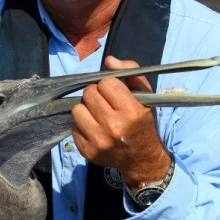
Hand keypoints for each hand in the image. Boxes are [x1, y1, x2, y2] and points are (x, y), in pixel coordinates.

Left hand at [71, 56, 171, 187]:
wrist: (142, 159)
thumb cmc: (144, 124)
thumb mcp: (146, 96)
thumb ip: (130, 73)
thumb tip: (109, 60)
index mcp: (131, 112)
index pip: (106, 83)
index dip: (109, 85)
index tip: (114, 93)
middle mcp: (114, 127)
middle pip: (89, 94)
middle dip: (96, 94)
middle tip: (104, 103)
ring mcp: (99, 141)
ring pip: (77, 110)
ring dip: (86, 109)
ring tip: (97, 114)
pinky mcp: (87, 151)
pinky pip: (74, 126)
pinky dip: (82, 124)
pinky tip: (94, 128)